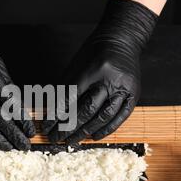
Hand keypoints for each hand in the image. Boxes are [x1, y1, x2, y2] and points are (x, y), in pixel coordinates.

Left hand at [42, 0, 157, 143]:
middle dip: (68, 128)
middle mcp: (109, 80)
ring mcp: (124, 88)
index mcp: (92, 70)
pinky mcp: (134, 94)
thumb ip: (65, 88)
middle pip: (86, 110)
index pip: (70, 98)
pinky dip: (107, 129)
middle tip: (56, 138)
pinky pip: (120, 117)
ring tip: (71, 141)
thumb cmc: (94, 52)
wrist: (122, 39)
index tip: (47, 128)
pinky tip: (94, 137)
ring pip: (103, 116)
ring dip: (85, 132)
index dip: (56, 116)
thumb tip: (52, 113)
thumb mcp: (76, 65)